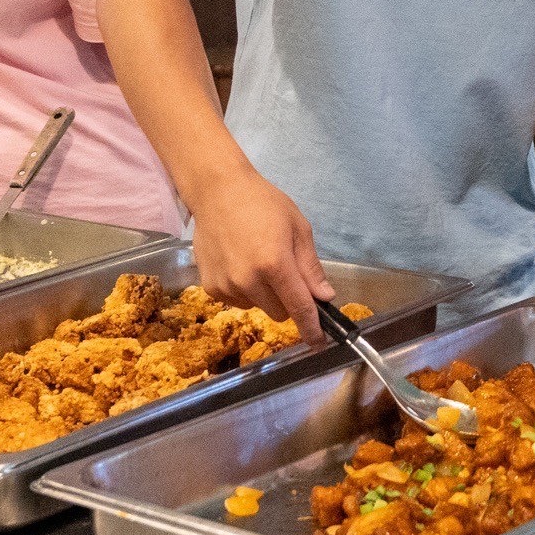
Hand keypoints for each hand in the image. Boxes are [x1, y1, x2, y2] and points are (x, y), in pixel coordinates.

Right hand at [186, 166, 332, 335]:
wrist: (217, 191)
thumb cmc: (264, 204)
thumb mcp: (298, 229)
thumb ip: (311, 267)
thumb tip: (324, 297)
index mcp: (275, 264)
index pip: (299, 308)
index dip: (312, 328)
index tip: (319, 342)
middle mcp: (248, 280)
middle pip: (280, 312)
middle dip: (288, 300)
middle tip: (284, 272)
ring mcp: (226, 286)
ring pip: (258, 307)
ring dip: (265, 295)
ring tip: (258, 261)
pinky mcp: (210, 287)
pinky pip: (238, 301)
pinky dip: (245, 290)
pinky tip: (239, 263)